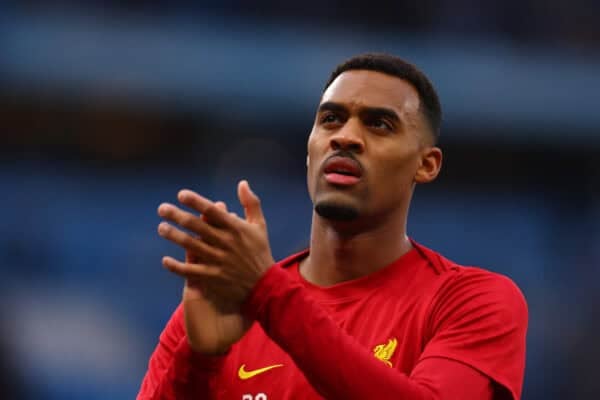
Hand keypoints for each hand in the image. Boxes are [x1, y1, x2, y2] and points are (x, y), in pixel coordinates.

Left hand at [157, 180, 274, 351]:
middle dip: (177, 215)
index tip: (181, 195)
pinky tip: (165, 260)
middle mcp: (226, 242)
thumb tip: (242, 183)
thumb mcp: (260, 226)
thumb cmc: (260, 252)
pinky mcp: (213, 277)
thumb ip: (251, 203)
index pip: (212, 211)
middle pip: (196, 226)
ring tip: (161, 228)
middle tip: (162, 209)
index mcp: (236, 228)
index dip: (196, 201)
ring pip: (190, 246)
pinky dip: (176, 266)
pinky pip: (190, 271)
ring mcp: (218, 261)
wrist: (265, 286)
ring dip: (174, 236)